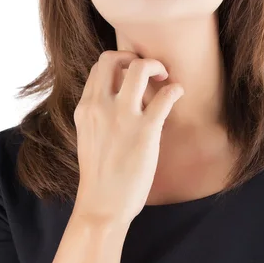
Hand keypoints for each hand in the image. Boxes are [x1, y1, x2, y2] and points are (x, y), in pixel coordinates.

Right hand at [72, 50, 183, 225]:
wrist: (103, 205)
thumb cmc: (100, 176)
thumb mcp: (90, 137)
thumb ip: (101, 115)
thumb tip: (125, 101)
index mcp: (85, 108)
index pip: (99, 68)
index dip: (118, 63)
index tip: (132, 74)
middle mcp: (99, 106)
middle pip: (113, 58)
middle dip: (134, 57)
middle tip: (149, 71)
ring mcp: (122, 117)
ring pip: (139, 68)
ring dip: (156, 66)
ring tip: (164, 77)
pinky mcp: (146, 130)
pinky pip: (166, 96)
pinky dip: (176, 90)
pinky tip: (178, 94)